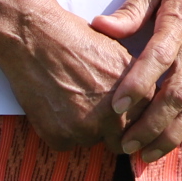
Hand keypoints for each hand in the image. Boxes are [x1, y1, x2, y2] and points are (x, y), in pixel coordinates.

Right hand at [0, 0, 136, 152]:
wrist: (36, 37)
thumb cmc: (77, 39)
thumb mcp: (119, 55)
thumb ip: (134, 83)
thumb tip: (139, 101)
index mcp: (137, 95)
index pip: (145, 122)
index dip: (131, 118)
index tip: (122, 116)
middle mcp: (116, 116)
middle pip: (122, 139)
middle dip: (111, 130)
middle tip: (96, 113)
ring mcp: (87, 129)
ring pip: (91, 141)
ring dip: (84, 128)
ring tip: (71, 100)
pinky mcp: (60, 137)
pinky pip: (65, 143)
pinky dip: (60, 130)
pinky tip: (54, 105)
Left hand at [92, 0, 181, 163]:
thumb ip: (130, 9)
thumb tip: (100, 27)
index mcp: (181, 18)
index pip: (159, 58)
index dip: (137, 84)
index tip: (116, 106)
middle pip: (178, 92)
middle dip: (152, 124)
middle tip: (126, 144)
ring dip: (170, 132)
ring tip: (146, 153)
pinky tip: (167, 136)